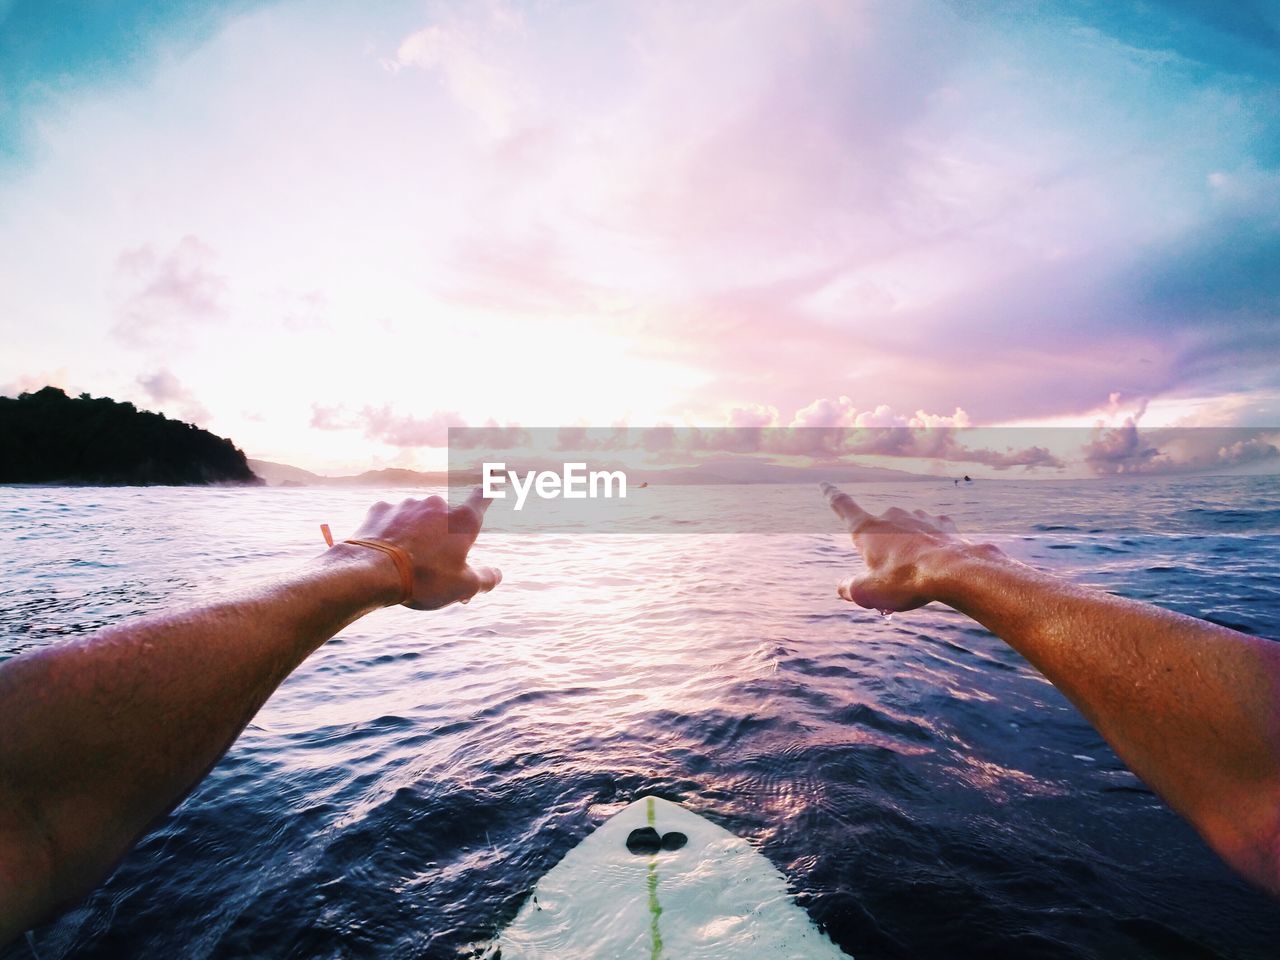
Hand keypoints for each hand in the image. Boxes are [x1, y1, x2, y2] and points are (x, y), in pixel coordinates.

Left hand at [349, 487, 501, 609]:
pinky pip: (392, 519)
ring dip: (416, 534)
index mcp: (462, 521)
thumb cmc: (424, 579)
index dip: (490, 490)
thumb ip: (485, 579)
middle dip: (443, 536)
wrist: (372, 573)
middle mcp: (437, 505)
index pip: (482, 497)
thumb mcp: (463, 587)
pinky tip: (387, 550)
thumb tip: (496, 575)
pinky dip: (392, 531)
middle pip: (445, 518)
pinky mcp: (381, 509)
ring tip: (407, 563)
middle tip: (434, 565)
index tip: (495, 480)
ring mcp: (407, 505)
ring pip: (417, 518)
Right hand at [820, 481, 984, 612]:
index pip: (843, 506)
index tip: (825, 483)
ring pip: (905, 532)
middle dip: (882, 552)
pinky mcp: (941, 524)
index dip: (832, 495)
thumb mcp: (868, 593)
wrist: (955, 572)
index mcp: (867, 529)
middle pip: (879, 532)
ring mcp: (918, 517)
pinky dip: (930, 544)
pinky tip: (936, 560)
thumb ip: (850, 588)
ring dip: (907, 549)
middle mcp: (890, 515)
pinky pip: (930, 531)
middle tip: (893, 580)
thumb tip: (842, 587)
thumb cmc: (905, 581)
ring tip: (917, 576)